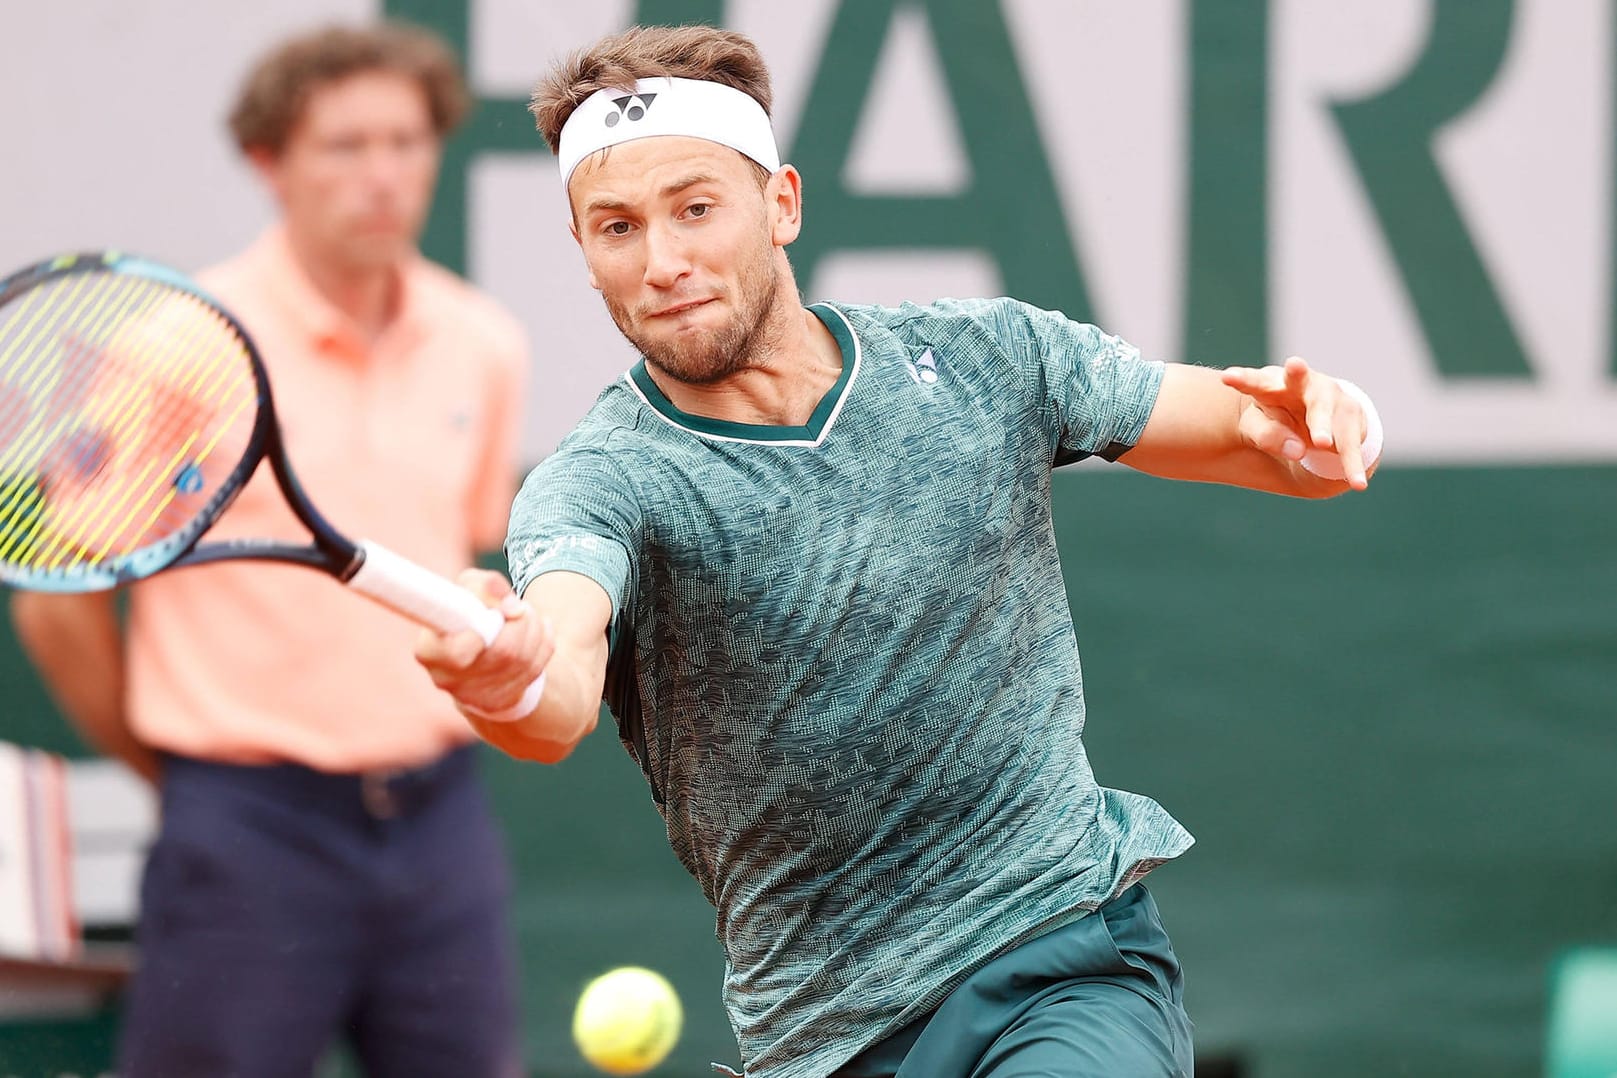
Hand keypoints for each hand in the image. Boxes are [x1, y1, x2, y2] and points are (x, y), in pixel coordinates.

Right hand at [414, 568, 553, 720]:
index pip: (456, 652)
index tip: (492, 618)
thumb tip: (510, 605)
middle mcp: (448, 680)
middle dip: (519, 622)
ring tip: (526, 614)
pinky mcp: (503, 701)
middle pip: (503, 651)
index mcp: (430, 651)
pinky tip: (535, 631)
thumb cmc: (466, 614)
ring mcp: (477, 697)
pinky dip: (543, 642)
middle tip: (518, 607)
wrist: (477, 652)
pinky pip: (536, 669)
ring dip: (533, 628)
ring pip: (523, 659)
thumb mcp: (467, 590)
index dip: (478, 636)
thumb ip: (483, 586)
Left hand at [1221, 356, 1372, 489]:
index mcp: (1270, 385)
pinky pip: (1350, 443)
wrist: (1314, 419)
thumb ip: (1266, 436)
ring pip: (1323, 411)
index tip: (1227, 377)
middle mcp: (1302, 383)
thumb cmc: (1276, 419)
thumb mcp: (1259, 428)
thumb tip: (1297, 450)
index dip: (1242, 379)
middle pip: (1297, 379)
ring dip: (1322, 426)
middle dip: (1296, 373)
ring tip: (1320, 442)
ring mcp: (1329, 396)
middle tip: (1294, 364)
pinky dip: (1352, 463)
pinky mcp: (1350, 415)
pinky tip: (1357, 483)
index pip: (1254, 381)